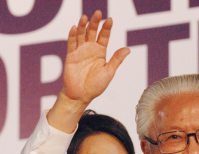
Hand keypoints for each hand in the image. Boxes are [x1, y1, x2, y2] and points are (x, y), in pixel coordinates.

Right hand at [48, 10, 129, 132]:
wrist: (81, 95)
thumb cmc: (96, 85)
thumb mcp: (109, 72)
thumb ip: (116, 59)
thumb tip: (128, 49)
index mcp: (100, 53)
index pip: (104, 37)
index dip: (107, 28)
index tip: (110, 19)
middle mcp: (90, 49)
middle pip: (92, 32)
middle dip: (95, 23)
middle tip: (98, 13)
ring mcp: (80, 51)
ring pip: (81, 35)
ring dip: (83, 26)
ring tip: (85, 17)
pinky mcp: (71, 56)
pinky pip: (71, 44)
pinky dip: (72, 35)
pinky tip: (74, 28)